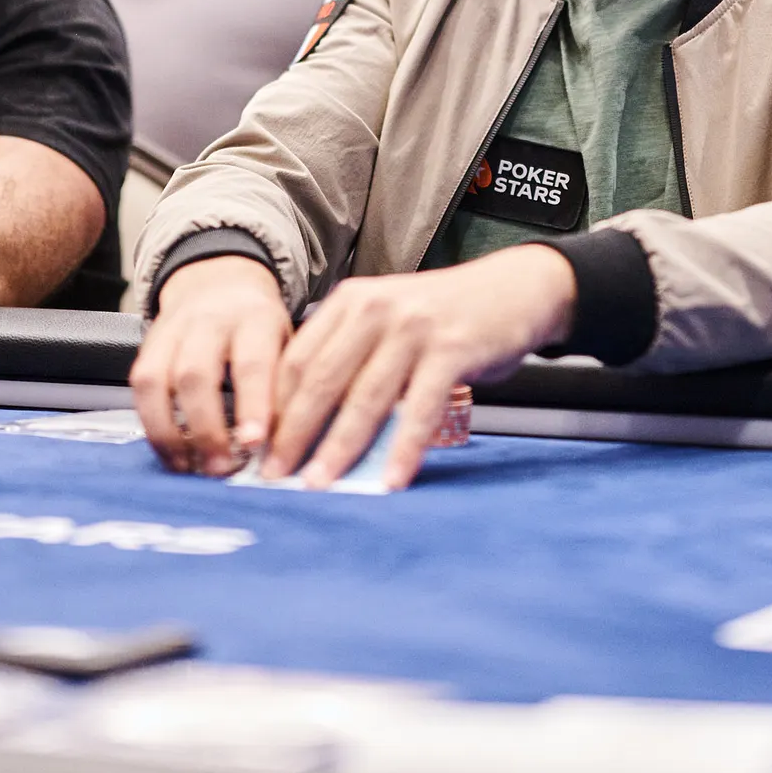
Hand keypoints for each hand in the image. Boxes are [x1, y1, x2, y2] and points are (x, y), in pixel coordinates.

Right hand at [131, 255, 292, 477]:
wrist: (221, 280)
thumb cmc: (260, 326)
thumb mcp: (286, 342)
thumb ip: (284, 386)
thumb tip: (283, 445)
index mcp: (255, 318)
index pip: (252, 362)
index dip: (252, 405)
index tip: (255, 443)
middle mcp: (210, 320)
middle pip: (196, 374)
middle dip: (206, 428)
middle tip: (220, 468)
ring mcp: (173, 330)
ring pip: (158, 380)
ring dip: (169, 432)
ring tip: (188, 467)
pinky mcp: (147, 344)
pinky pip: (139, 386)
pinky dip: (151, 424)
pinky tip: (169, 450)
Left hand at [261, 246, 577, 491]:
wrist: (514, 289)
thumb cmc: (445, 316)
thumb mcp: (389, 319)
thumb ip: (352, 356)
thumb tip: (309, 426)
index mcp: (352, 301)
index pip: (298, 359)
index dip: (273, 407)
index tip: (257, 448)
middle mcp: (377, 309)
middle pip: (321, 380)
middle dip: (293, 434)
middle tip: (273, 475)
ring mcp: (414, 328)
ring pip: (365, 397)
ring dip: (338, 447)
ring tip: (319, 484)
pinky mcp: (451, 349)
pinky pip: (419, 408)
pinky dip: (404, 448)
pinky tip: (393, 479)